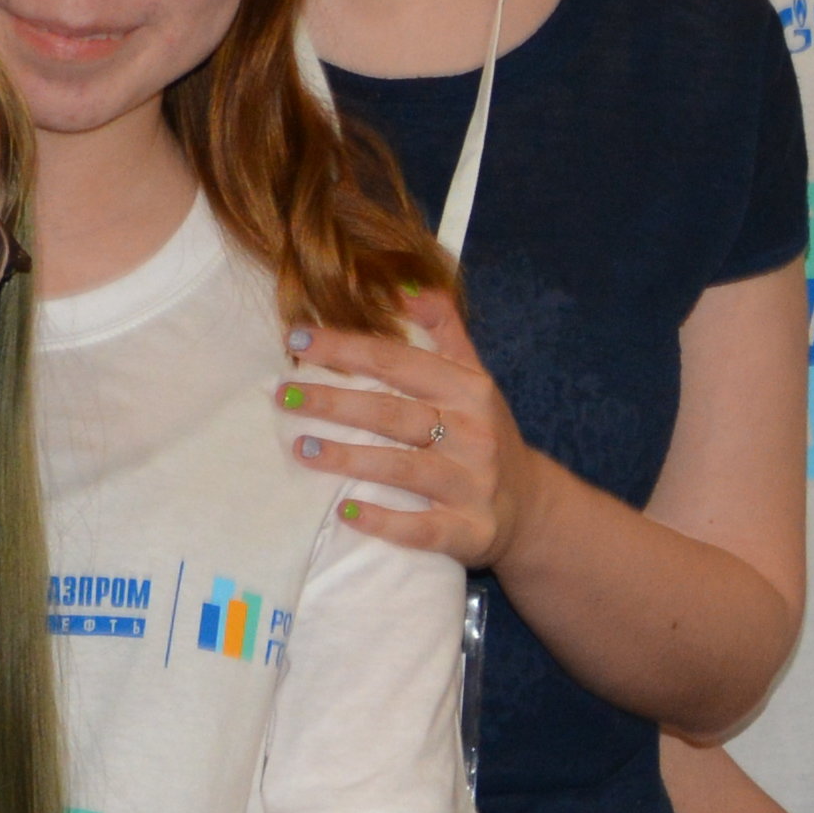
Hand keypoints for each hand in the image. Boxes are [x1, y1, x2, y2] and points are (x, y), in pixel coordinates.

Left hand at [282, 301, 532, 565]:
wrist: (530, 507)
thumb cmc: (485, 433)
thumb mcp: (474, 376)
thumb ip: (443, 328)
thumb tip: (403, 281)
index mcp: (468, 390)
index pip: (399, 361)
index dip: (348, 348)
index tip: (298, 338)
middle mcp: (472, 433)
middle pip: (393, 412)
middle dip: (335, 400)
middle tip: (283, 393)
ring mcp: (471, 484)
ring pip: (402, 467)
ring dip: (349, 458)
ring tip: (301, 446)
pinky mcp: (468, 531)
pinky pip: (421, 528)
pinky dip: (384, 521)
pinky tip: (346, 511)